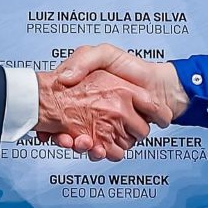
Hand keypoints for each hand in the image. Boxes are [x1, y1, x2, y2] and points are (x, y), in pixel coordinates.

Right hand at [35, 68, 164, 161]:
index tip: (47, 126)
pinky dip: (97, 153)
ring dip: (80, 146)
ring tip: (82, 142)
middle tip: (64, 137)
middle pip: (68, 132)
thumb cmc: (131, 67)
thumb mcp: (103, 54)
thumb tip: (64, 78)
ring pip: (83, 144)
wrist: (160, 85)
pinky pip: (102, 152)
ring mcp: (102, 129)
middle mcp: (90, 114)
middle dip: (64, 137)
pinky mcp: (115, 141)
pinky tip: (96, 149)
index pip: (57, 114)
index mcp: (84, 95)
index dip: (50, 122)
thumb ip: (84, 60)